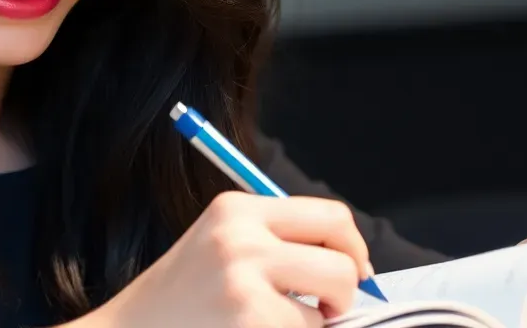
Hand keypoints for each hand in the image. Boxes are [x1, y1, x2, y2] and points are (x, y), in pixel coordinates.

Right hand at [76, 192, 374, 327]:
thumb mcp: (216, 248)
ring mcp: (244, 283)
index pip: (329, 217)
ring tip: (271, 326)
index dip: (352, 249)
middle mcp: (241, 238)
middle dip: (347, 293)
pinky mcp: (252, 323)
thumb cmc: (174, 305)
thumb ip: (273, 243)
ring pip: (329, 308)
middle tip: (328, 312)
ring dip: (314, 326)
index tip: (353, 272)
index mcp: (235, 210)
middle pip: (342, 261)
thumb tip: (352, 266)